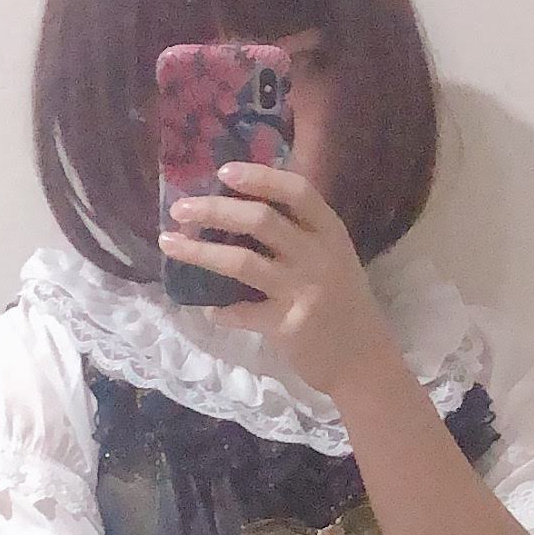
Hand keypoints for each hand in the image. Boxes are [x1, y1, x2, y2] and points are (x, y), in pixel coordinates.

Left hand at [157, 163, 394, 398]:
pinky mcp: (287, 326)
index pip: (296, 191)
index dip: (259, 178)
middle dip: (214, 210)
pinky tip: (206, 307)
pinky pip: (242, 312)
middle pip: (260, 220)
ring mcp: (303, 291)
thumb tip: (243, 205)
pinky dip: (220, 310)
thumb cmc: (343, 304)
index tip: (223, 172)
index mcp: (330, 232)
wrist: (364, 362)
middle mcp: (318, 256)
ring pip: (242, 262)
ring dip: (200, 252)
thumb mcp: (333, 257)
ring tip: (169, 244)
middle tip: (180, 209)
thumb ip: (300, 233)